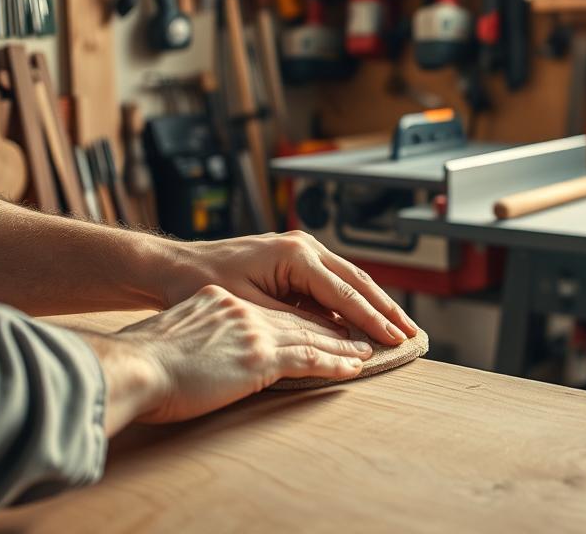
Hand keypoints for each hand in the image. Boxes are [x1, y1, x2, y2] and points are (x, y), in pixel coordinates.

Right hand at [110, 285, 372, 424]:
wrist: (132, 363)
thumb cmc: (143, 355)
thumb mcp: (176, 331)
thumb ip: (200, 330)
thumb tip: (205, 344)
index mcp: (226, 302)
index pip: (278, 308)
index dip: (308, 315)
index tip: (330, 321)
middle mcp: (246, 310)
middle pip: (304, 314)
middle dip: (341, 321)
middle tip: (367, 328)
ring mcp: (255, 330)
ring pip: (313, 334)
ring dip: (346, 343)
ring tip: (372, 349)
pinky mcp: (259, 357)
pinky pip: (308, 359)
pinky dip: (334, 363)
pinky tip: (354, 366)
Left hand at [163, 232, 417, 346]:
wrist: (172, 266)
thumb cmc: (201, 284)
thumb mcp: (250, 308)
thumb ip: (296, 321)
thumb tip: (338, 337)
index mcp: (295, 254)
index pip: (344, 292)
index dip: (372, 319)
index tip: (395, 340)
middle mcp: (303, 246)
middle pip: (357, 281)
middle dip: (386, 310)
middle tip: (413, 334)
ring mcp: (300, 250)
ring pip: (349, 279)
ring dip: (374, 304)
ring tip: (400, 327)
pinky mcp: (294, 260)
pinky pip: (332, 282)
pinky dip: (352, 301)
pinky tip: (366, 318)